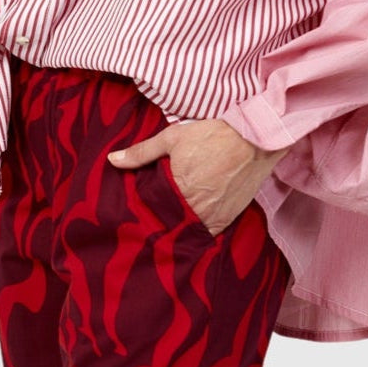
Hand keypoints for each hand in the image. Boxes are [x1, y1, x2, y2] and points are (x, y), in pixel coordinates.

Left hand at [107, 120, 292, 235]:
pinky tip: (192, 220)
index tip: (137, 214)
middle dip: (161, 223)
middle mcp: (196, 210)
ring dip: (180, 227)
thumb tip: (112, 160)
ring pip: (189, 230)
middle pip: (170, 224)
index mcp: (178, 191)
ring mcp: (214, 217)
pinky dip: (199, 227)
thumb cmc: (212, 135)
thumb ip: (142, 152)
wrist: (255, 139)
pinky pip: (209, 231)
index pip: (152, 212)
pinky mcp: (229, 218)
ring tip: (170, 223)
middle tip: (151, 221)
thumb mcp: (172, 138)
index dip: (144, 213)